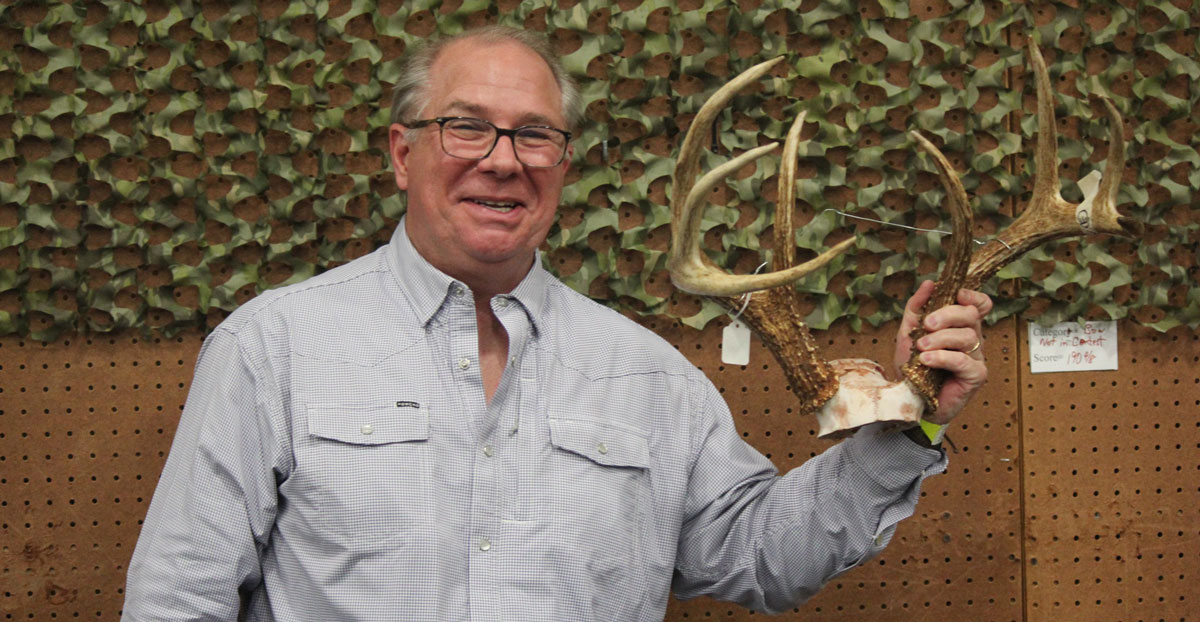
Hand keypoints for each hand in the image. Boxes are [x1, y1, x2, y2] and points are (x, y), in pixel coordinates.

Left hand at [893, 280, 991, 423]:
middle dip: (948, 315)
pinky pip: (963, 361)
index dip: (972, 296)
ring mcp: (976, 357)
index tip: (956, 294)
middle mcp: (972, 339)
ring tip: (921, 348)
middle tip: (928, 324)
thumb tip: (930, 283)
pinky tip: (926, 360)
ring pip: (967, 337)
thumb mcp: (909, 333)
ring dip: (940, 339)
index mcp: (959, 326)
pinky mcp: (975, 376)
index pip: (979, 305)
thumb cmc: (914, 367)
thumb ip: (917, 308)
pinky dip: (943, 357)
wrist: (911, 400)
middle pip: (971, 315)